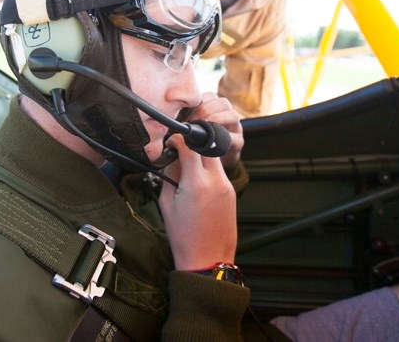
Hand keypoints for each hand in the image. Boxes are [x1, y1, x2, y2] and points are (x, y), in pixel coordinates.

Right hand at [158, 135, 236, 270]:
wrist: (207, 259)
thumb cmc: (184, 237)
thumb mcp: (167, 203)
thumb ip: (169, 176)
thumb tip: (172, 158)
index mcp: (197, 183)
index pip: (190, 146)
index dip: (178, 139)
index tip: (171, 143)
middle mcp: (216, 181)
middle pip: (207, 147)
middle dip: (193, 146)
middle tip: (179, 153)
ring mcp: (227, 187)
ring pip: (214, 159)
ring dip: (201, 158)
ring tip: (187, 172)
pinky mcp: (231, 193)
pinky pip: (219, 173)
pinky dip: (208, 171)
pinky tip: (197, 184)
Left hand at [189, 92, 242, 170]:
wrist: (211, 164)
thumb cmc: (197, 142)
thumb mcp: (191, 128)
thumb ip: (186, 121)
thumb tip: (170, 120)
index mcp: (214, 107)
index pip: (210, 96)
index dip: (199, 101)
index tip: (187, 113)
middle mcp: (227, 114)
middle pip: (223, 102)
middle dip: (207, 109)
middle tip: (194, 121)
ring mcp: (235, 127)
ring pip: (232, 115)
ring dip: (217, 120)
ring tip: (204, 129)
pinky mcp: (238, 142)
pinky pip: (235, 138)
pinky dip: (224, 139)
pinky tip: (212, 143)